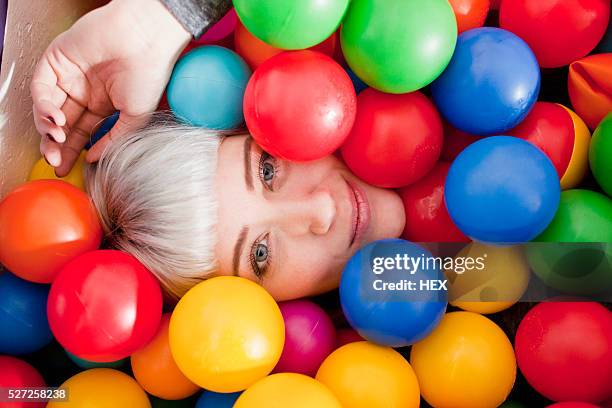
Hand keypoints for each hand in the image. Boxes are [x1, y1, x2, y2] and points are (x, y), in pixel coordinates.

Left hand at [31, 0, 189, 175]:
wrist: (146, 39)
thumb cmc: (150, 73)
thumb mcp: (136, 117)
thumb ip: (113, 139)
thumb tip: (91, 158)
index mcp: (103, 104)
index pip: (80, 132)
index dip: (70, 151)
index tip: (65, 168)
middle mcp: (84, 90)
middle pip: (60, 123)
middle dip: (54, 144)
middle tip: (55, 160)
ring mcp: (69, 75)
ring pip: (46, 107)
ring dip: (48, 127)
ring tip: (58, 138)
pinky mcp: (57, 59)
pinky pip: (41, 87)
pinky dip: (44, 105)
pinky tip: (57, 117)